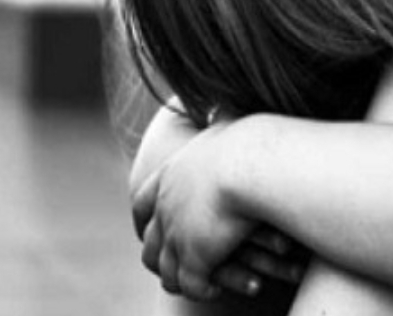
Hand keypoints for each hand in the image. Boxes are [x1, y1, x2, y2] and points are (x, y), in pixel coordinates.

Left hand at [133, 122, 306, 299]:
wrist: (250, 164)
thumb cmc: (249, 140)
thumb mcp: (228, 121)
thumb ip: (220, 116)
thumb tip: (222, 103)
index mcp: (170, 174)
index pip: (142, 200)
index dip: (143, 216)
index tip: (144, 226)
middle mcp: (165, 206)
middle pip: (150, 238)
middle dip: (156, 252)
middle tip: (164, 262)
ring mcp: (176, 233)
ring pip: (165, 267)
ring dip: (177, 277)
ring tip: (191, 284)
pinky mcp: (194, 256)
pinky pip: (191, 284)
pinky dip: (200, 289)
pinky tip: (213, 289)